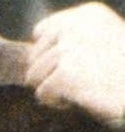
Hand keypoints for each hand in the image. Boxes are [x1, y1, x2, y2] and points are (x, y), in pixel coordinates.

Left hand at [27, 2, 124, 125]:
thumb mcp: (103, 41)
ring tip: (80, 89)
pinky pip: (42, 93)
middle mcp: (76, 26)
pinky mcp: (66, 74)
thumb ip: (73, 39)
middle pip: (34, 55)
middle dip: (48, 73)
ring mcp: (69, 49)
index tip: (65, 64)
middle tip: (77, 81)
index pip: (43, 30)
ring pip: (34, 75)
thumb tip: (31, 55)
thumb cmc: (122, 72)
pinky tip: (79, 99)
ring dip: (52, 88)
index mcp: (88, 13)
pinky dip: (56, 102)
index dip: (47, 52)